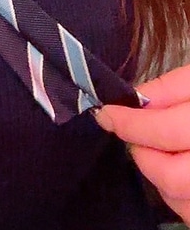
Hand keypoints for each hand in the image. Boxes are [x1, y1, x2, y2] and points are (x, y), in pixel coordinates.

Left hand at [93, 63, 189, 222]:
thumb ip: (171, 88)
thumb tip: (135, 100)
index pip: (167, 131)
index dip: (130, 124)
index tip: (107, 114)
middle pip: (173, 176)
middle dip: (144, 155)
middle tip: (135, 134)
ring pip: (181, 200)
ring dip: (159, 177)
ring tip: (160, 149)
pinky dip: (178, 195)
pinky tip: (180, 170)